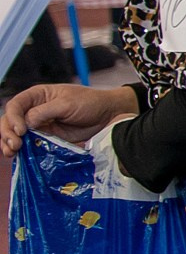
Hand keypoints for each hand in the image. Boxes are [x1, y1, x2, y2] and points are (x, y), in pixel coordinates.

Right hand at [1, 84, 137, 154]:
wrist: (107, 115)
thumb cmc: (89, 102)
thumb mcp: (67, 104)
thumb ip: (45, 112)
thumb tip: (26, 123)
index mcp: (37, 96)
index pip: (15, 106)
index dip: (13, 118)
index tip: (20, 131)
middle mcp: (33, 110)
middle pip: (10, 121)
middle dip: (7, 133)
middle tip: (14, 146)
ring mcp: (39, 126)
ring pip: (16, 135)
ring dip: (9, 144)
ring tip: (12, 153)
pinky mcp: (46, 138)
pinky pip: (29, 145)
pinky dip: (22, 151)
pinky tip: (18, 158)